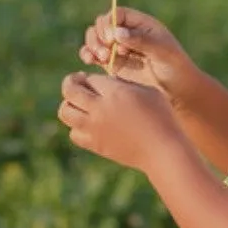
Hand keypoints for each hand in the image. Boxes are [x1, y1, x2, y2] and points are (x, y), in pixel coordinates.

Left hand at [58, 71, 183, 172]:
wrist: (163, 149)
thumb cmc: (161, 117)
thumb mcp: (148, 91)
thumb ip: (124, 84)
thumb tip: (106, 83)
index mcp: (114, 92)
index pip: (89, 78)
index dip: (90, 78)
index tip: (94, 81)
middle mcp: (99, 109)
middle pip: (69, 90)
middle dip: (71, 83)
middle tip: (78, 85)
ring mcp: (94, 128)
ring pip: (65, 111)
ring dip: (69, 105)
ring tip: (80, 105)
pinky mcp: (96, 145)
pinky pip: (74, 134)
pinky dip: (77, 127)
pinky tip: (89, 125)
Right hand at [80, 6, 197, 106]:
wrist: (177, 91)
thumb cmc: (175, 68)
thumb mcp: (163, 52)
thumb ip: (141, 41)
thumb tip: (117, 32)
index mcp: (141, 24)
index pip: (117, 14)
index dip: (109, 23)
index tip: (111, 38)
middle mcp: (127, 33)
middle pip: (101, 25)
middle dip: (99, 36)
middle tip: (107, 53)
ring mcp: (118, 48)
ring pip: (94, 38)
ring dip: (92, 45)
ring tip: (103, 58)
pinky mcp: (112, 64)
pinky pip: (93, 54)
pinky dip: (88, 55)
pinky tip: (92, 60)